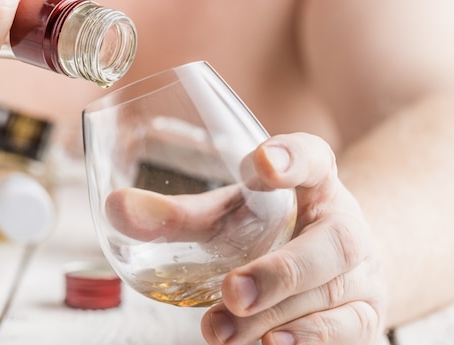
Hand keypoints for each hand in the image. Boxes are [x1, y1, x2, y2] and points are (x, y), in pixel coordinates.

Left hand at [200, 133, 385, 343]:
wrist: (330, 266)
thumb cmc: (272, 232)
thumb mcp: (230, 216)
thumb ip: (179, 216)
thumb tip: (116, 206)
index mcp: (313, 182)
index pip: (314, 157)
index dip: (293, 157)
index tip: (262, 162)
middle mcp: (347, 222)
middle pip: (334, 240)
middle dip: (280, 271)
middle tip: (232, 292)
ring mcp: (363, 270)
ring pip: (331, 292)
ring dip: (274, 315)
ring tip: (221, 331)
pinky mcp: (367, 312)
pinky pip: (350, 328)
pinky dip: (310, 339)